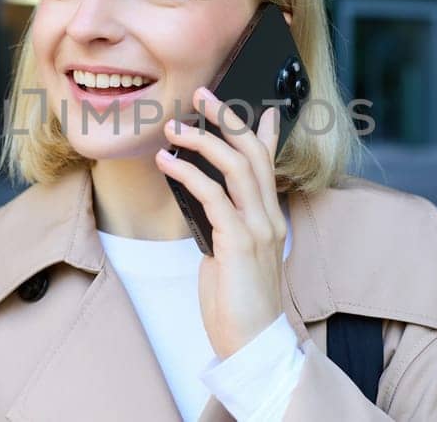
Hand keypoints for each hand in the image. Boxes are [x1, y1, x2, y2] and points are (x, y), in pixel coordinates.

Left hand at [154, 87, 285, 358]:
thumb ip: (225, 224)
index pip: (269, 164)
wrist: (252, 343)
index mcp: (270, 219)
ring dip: (203, 139)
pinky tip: (167, 163)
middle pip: (252, 153)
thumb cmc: (237, 303)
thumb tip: (205, 198)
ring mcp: (257, 229)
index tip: (261, 105)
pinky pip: (212, 195)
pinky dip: (188, 173)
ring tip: (173, 127)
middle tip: (202, 94)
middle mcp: (269, 218)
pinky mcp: (238, 242)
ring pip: (236, 165)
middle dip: (227, 118)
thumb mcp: (231, 254)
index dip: (265, 131)